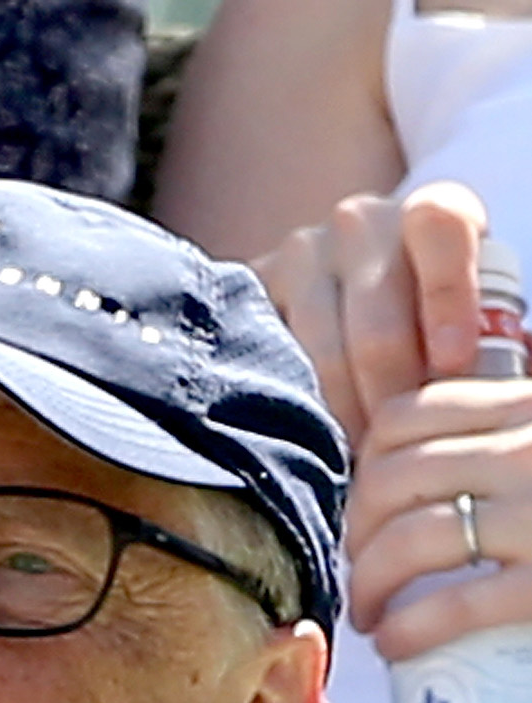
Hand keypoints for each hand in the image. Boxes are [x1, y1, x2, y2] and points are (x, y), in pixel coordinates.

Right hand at [254, 182, 489, 443]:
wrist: (353, 298)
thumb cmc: (433, 317)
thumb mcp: (470, 311)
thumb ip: (485, 340)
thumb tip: (486, 389)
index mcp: (431, 211)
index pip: (440, 229)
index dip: (448, 298)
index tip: (452, 363)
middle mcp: (362, 221)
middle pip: (375, 320)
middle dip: (394, 395)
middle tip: (402, 446)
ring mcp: (300, 254)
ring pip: (320, 353)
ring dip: (346, 413)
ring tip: (362, 455)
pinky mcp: (251, 290)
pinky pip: (271, 359)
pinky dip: (296, 403)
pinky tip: (316, 433)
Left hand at [346, 377, 531, 656]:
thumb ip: (515, 427)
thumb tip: (439, 443)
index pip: (409, 417)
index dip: (367, 463)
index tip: (368, 503)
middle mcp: (531, 451)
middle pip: (392, 481)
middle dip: (357, 530)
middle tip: (359, 566)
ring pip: (410, 540)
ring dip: (368, 583)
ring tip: (370, 611)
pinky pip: (453, 604)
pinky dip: (407, 629)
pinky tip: (395, 644)